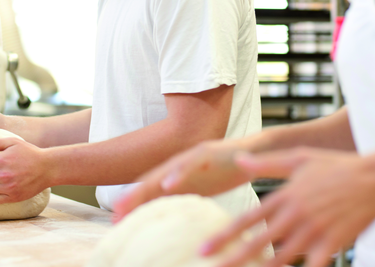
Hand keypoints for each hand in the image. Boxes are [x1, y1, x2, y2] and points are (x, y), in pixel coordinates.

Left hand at [113, 139, 253, 220]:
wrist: (259, 152)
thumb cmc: (230, 171)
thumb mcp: (205, 188)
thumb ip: (187, 198)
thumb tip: (172, 219)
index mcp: (180, 174)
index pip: (152, 190)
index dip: (134, 204)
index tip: (118, 222)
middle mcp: (182, 163)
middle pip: (152, 180)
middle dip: (132, 197)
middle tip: (116, 215)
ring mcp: (194, 156)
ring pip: (165, 171)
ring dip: (147, 186)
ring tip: (129, 201)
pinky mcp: (210, 152)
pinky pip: (192, 163)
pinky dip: (179, 173)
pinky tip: (168, 184)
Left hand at [204, 148, 374, 266]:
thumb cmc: (338, 166)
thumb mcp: (300, 158)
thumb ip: (268, 163)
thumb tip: (240, 161)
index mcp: (285, 196)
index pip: (248, 220)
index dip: (224, 236)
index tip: (205, 248)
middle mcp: (295, 216)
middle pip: (258, 244)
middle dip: (233, 259)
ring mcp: (314, 231)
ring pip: (281, 259)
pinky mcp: (333, 244)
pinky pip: (313, 266)